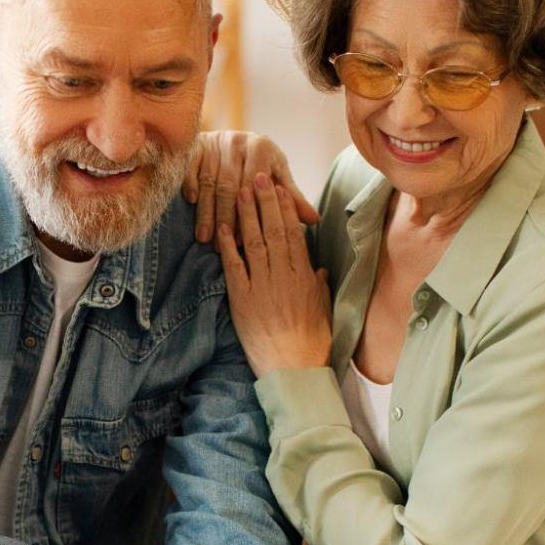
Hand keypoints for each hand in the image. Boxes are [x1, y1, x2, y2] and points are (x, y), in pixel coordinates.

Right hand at [186, 130, 318, 243]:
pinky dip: (190, 183)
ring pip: (209, 180)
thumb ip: (291, 197)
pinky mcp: (195, 144)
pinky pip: (190, 166)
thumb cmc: (258, 163)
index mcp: (262, 147)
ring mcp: (215, 142)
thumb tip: (315, 220)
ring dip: (206, 210)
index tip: (246, 241)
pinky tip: (190, 203)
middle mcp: (238, 141)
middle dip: (225, 216)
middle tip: (221, 244)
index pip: (254, 185)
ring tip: (204, 237)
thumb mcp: (276, 175)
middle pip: (230, 185)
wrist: (230, 139)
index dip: (250, 213)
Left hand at [215, 173, 332, 378]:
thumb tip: (316, 267)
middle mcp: (284, 276)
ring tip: (239, 191)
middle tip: (257, 176)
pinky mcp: (243, 301)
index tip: (280, 188)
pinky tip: (223, 228)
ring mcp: (263, 286)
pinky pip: (234, 268)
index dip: (286, 208)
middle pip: (274, 230)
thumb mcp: (321, 309)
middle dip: (265, 200)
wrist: (294, 368)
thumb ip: (317, 285)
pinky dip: (228, 246)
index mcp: (304, 276)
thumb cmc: (312, 342)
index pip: (294, 233)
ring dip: (246, 215)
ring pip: (254, 242)